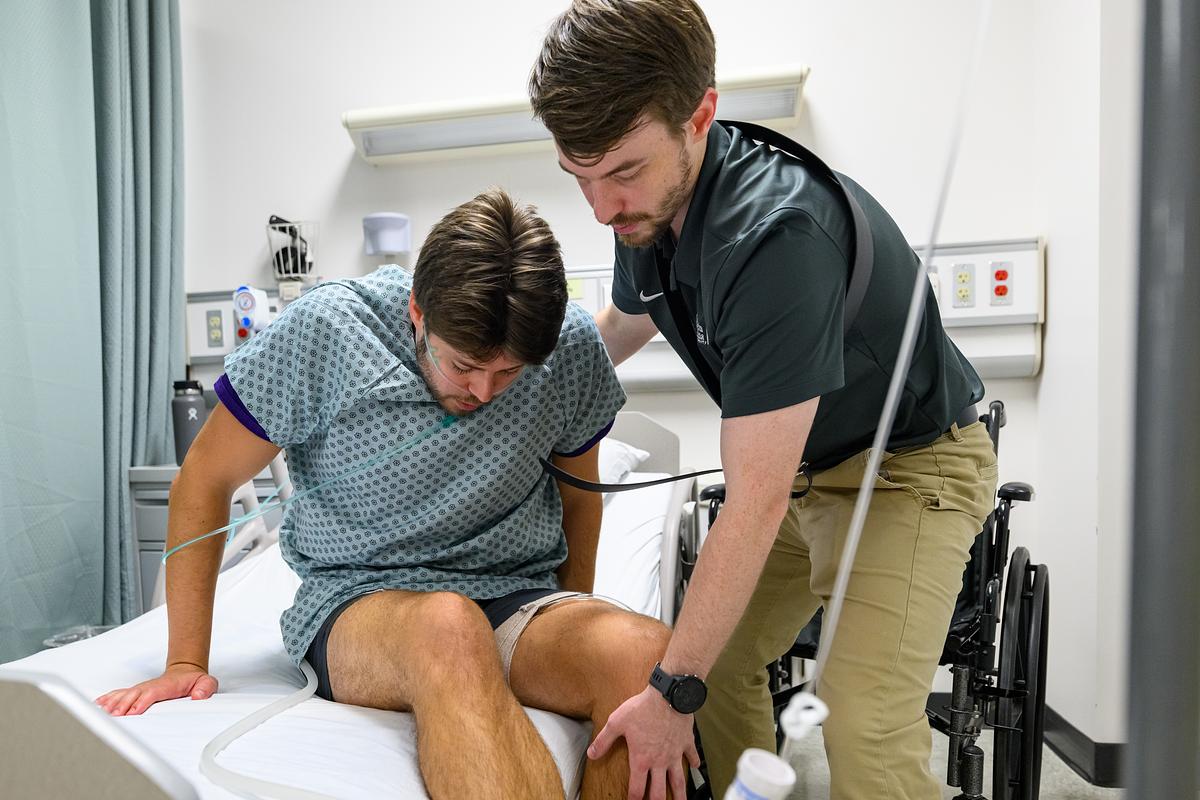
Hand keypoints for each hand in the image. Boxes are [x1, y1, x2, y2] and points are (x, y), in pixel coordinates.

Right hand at [94, 663, 216, 715]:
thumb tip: (199, 696)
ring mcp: (141, 689)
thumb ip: (206, 688)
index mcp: (166, 686)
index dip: (142, 702)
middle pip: (134, 695)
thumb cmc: (193, 681)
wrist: (185, 672)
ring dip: (113, 703)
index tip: (134, 711)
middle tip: (114, 716)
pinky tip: (98, 705)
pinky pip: (119, 695)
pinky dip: (108, 699)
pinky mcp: (136, 692)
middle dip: (123, 705)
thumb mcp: (206, 683)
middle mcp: (150, 687)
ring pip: (124, 695)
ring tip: (101, 712)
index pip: (152, 694)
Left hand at [588, 685, 700, 799]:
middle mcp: (659, 762)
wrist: (668, 695)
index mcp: (641, 760)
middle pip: (659, 792)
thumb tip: (591, 754)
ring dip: (680, 794)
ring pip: (679, 781)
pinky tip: (695, 767)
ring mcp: (675, 754)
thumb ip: (604, 740)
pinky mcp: (686, 743)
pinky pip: (692, 756)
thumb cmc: (642, 708)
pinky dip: (694, 762)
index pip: (637, 789)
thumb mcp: (617, 722)